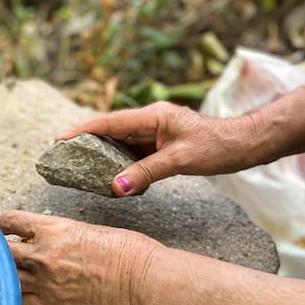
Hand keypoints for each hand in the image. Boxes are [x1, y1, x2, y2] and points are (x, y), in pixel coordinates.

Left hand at [0, 210, 160, 304]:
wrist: (146, 284)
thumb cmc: (130, 252)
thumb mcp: (90, 229)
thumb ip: (61, 233)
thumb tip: (45, 238)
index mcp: (54, 229)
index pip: (12, 220)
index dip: (4, 223)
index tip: (4, 226)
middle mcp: (44, 255)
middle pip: (3, 250)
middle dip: (1, 248)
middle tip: (4, 248)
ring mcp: (47, 283)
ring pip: (9, 277)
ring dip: (9, 271)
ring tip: (13, 269)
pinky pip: (23, 300)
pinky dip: (20, 294)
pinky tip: (25, 289)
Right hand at [58, 101, 259, 194]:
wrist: (245, 145)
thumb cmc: (218, 147)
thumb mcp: (180, 161)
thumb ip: (146, 173)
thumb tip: (116, 188)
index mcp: (151, 116)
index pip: (108, 122)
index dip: (81, 130)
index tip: (59, 140)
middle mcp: (149, 122)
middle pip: (109, 132)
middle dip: (85, 143)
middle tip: (61, 157)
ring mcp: (155, 133)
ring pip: (120, 144)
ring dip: (101, 156)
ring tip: (78, 169)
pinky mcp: (160, 146)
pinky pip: (134, 155)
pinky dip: (121, 166)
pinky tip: (111, 178)